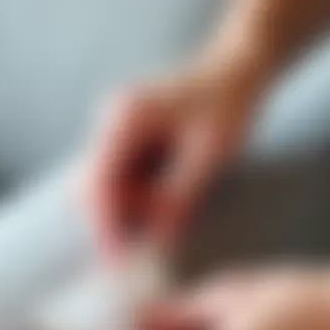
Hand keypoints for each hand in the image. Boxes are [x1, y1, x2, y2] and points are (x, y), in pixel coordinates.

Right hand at [82, 41, 268, 260]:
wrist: (236, 68)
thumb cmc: (229, 104)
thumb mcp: (211, 155)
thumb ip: (180, 198)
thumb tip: (158, 243)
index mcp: (127, 118)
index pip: (99, 183)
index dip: (104, 226)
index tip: (117, 261)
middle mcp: (112, 120)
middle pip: (93, 187)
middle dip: (113, 222)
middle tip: (137, 254)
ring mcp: (114, 129)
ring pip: (103, 187)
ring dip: (126, 212)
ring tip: (165, 222)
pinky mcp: (125, 139)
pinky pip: (118, 180)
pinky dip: (134, 201)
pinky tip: (162, 208)